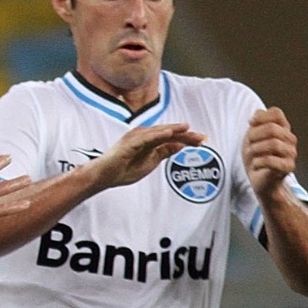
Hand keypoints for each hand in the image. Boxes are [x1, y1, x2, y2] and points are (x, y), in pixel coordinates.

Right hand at [87, 122, 202, 189]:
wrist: (103, 177)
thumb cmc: (122, 171)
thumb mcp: (149, 163)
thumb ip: (163, 153)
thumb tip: (179, 145)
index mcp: (149, 140)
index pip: (171, 137)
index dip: (187, 139)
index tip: (203, 141)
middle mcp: (143, 135)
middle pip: (169, 132)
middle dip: (186, 134)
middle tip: (203, 137)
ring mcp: (136, 137)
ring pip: (160, 132)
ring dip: (175, 131)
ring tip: (189, 130)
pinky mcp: (129, 142)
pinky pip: (147, 138)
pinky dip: (159, 134)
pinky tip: (170, 133)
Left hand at [242, 107, 297, 197]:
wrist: (259, 180)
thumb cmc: (256, 156)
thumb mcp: (252, 136)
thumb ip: (256, 123)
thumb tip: (255, 117)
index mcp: (283, 128)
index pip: (276, 113)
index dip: (260, 118)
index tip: (250, 127)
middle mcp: (290, 139)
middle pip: (271, 128)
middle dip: (254, 136)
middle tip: (249, 146)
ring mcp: (291, 153)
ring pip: (273, 143)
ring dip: (255, 150)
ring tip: (252, 157)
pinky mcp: (288, 167)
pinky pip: (270, 160)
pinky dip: (257, 162)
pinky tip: (256, 166)